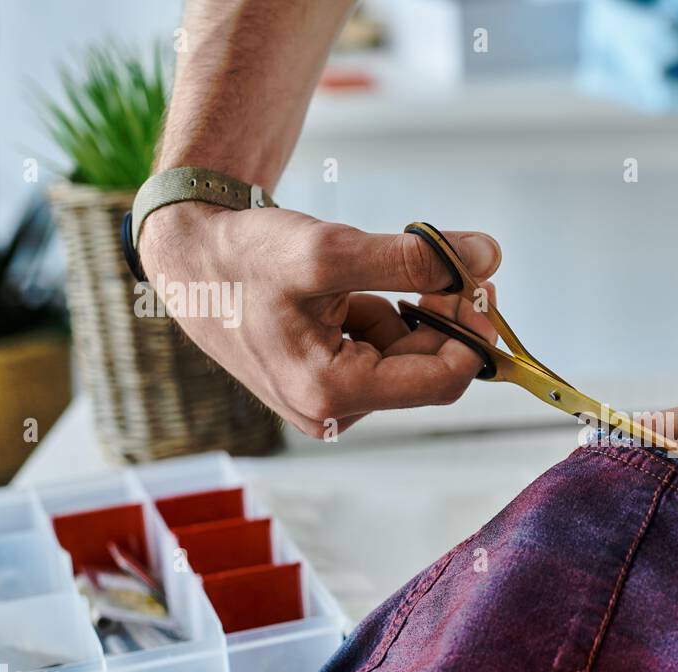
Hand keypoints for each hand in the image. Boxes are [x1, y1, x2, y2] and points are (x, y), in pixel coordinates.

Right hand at [137, 202, 501, 437]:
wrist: (189, 259)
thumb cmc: (244, 257)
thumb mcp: (329, 251)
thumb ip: (412, 258)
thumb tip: (487, 257)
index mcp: (329, 394)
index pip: (441, 381)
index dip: (473, 334)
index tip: (483, 286)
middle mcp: (331, 412)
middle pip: (427, 371)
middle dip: (445, 318)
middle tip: (454, 263)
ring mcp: (328, 402)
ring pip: (406, 358)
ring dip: (409, 312)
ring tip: (365, 275)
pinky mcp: (326, 384)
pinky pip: (380, 352)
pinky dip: (382, 316)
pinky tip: (346, 294)